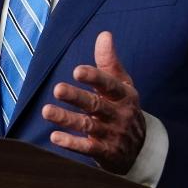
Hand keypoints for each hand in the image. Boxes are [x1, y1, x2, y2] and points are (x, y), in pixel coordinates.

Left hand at [41, 31, 146, 174]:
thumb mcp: (121, 85)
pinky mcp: (106, 153)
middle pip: (96, 105)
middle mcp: (120, 115)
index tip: (77, 71)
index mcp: (125, 95)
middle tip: (58, 89)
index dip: (95, 77)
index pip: (110, 85)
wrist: (141, 148)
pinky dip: (72, 143)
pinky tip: (55, 137)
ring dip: (67, 119)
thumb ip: (109, 62)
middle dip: (77, 97)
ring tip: (46, 111)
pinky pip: (88, 148)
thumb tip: (104, 34)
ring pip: (88, 126)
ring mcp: (113, 135)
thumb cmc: (123, 108)